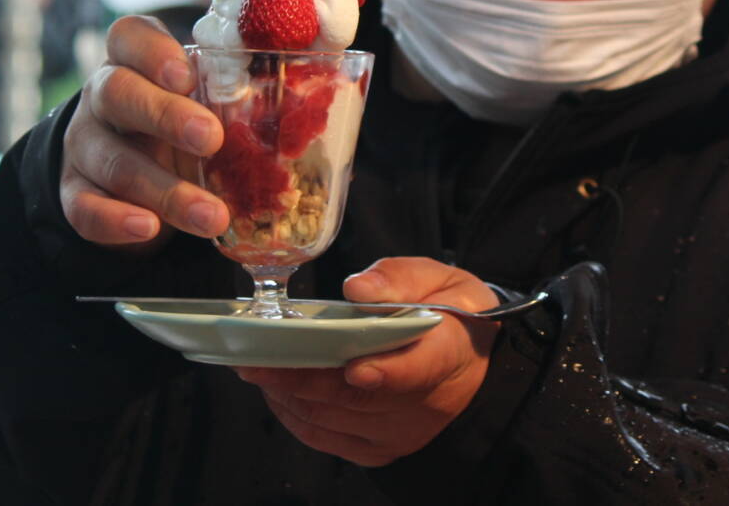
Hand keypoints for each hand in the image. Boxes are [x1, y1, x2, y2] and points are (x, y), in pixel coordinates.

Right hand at [60, 15, 227, 249]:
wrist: (133, 168)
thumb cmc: (184, 117)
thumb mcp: (206, 95)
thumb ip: (241, 85)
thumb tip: (321, 74)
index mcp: (134, 59)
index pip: (128, 36)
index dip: (152, 51)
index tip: (186, 73)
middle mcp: (102, 95)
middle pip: (117, 93)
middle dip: (165, 116)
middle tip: (211, 139)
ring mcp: (84, 145)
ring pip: (112, 161)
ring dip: (165, 190)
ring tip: (212, 216)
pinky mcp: (74, 192)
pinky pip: (84, 207)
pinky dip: (116, 220)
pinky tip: (149, 228)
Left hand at [236, 258, 501, 466]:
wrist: (474, 367)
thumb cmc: (452, 315)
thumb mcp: (442, 280)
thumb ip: (401, 279)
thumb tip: (357, 289)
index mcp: (448, 353)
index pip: (417, 370)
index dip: (385, 372)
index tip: (355, 369)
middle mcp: (424, 404)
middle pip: (356, 398)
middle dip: (301, 378)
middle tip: (254, 359)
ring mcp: (398, 433)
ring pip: (333, 420)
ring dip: (288, 395)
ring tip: (255, 368)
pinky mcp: (377, 449)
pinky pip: (326, 438)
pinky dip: (295, 415)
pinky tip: (277, 390)